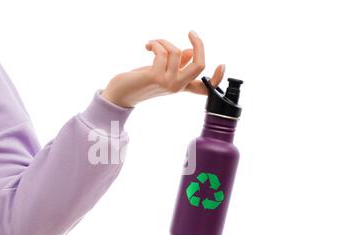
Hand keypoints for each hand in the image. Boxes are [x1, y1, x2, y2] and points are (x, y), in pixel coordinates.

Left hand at [101, 31, 224, 107]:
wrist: (121, 93)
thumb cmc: (140, 81)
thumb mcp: (161, 71)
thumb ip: (177, 64)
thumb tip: (189, 52)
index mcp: (181, 86)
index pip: (205, 88)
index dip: (217, 78)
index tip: (221, 65)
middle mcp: (177, 86)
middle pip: (200, 65)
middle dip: (199, 44)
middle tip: (191, 32)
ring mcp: (167, 83)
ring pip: (177, 51)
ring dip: (164, 41)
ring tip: (153, 44)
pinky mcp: (156, 77)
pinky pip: (163, 51)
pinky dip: (155, 43)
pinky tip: (147, 46)